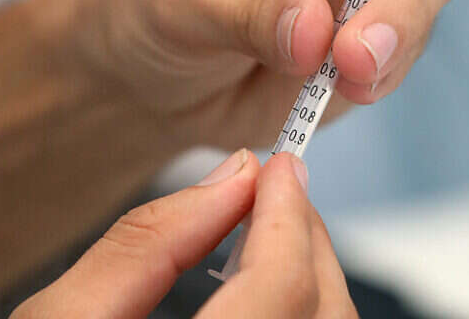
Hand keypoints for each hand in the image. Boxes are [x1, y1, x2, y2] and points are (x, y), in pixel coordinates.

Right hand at [11, 152, 357, 317]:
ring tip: (270, 232)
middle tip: (279, 189)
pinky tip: (267, 289)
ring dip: (309, 276)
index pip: (283, 291)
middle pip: (323, 316)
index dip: (287, 216)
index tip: (278, 164)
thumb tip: (231, 178)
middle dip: (305, 240)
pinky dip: (302, 312)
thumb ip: (145, 245)